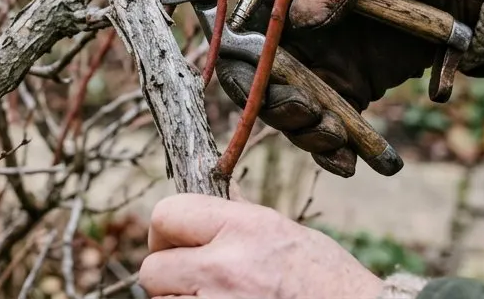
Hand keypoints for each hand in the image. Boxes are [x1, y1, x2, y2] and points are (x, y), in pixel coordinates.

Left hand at [138, 193, 382, 297]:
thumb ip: (237, 220)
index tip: (174, 245)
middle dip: (169, 276)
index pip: (167, 214)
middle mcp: (225, 266)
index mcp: (244, 228)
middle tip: (193, 281)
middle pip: (153, 268)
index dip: (165, 232)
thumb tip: (207, 200)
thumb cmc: (331, 283)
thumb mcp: (284, 234)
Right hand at [216, 0, 483, 175]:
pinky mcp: (347, 93)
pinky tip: (350, 163)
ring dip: (306, 133)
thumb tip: (298, 19)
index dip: (241, 62)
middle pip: (258, 82)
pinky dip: (334, 152)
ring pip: (290, 113)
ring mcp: (316, 66)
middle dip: (276, 107)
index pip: (240, 32)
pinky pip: (329, 129)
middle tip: (309, 113)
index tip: (266, 82)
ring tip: (337, 137)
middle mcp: (289, 34)